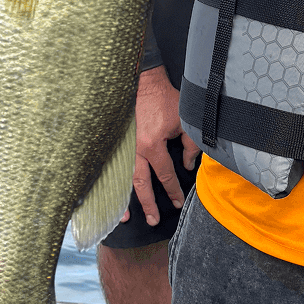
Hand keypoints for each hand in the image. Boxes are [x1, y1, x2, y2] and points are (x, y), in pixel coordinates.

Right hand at [120, 65, 198, 227]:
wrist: (143, 83)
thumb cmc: (164, 100)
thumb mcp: (184, 121)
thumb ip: (189, 145)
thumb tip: (187, 164)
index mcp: (152, 145)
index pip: (165, 174)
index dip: (172, 190)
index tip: (177, 202)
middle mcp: (135, 150)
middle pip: (141, 184)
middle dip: (148, 204)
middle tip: (153, 220)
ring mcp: (124, 147)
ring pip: (125, 178)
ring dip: (126, 199)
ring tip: (127, 218)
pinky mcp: (118, 143)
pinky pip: (116, 168)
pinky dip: (114, 183)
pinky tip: (113, 196)